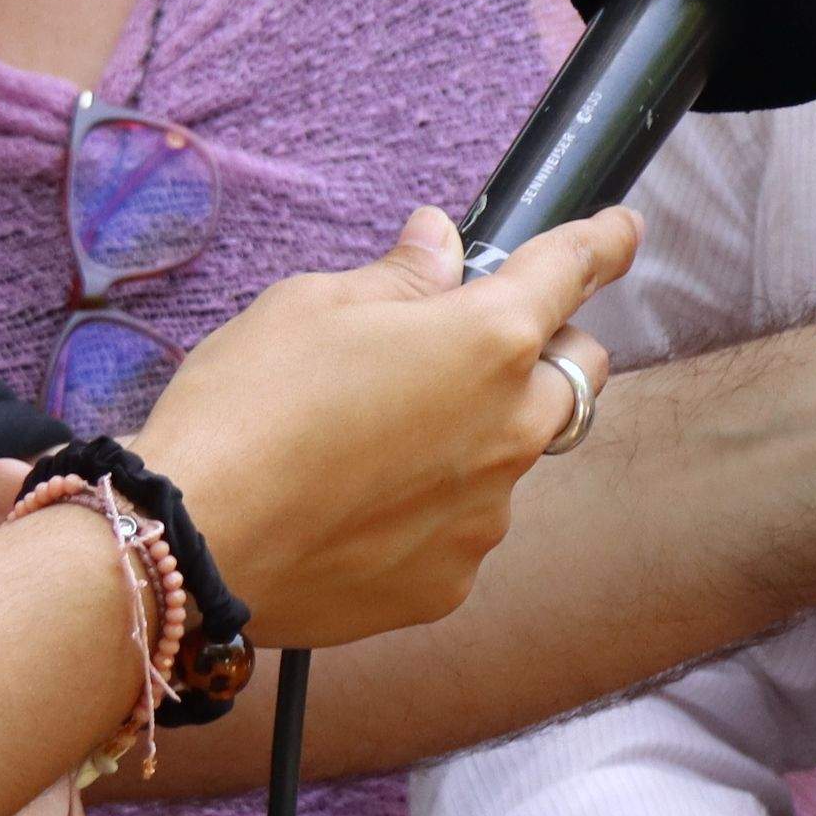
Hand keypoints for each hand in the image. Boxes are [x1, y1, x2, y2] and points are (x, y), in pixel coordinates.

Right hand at [134, 206, 631, 648]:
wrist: (193, 544)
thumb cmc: (247, 407)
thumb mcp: (314, 306)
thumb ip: (401, 278)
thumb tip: (440, 245)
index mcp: (490, 340)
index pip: (572, 272)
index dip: (603, 243)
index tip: (622, 233)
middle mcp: (511, 428)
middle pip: (575, 376)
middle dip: (546, 352)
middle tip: (475, 347)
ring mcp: (486, 514)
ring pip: (515, 458)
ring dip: (480, 437)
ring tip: (380, 439)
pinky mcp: (450, 581)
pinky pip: (465, 528)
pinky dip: (435, 509)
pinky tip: (360, 505)